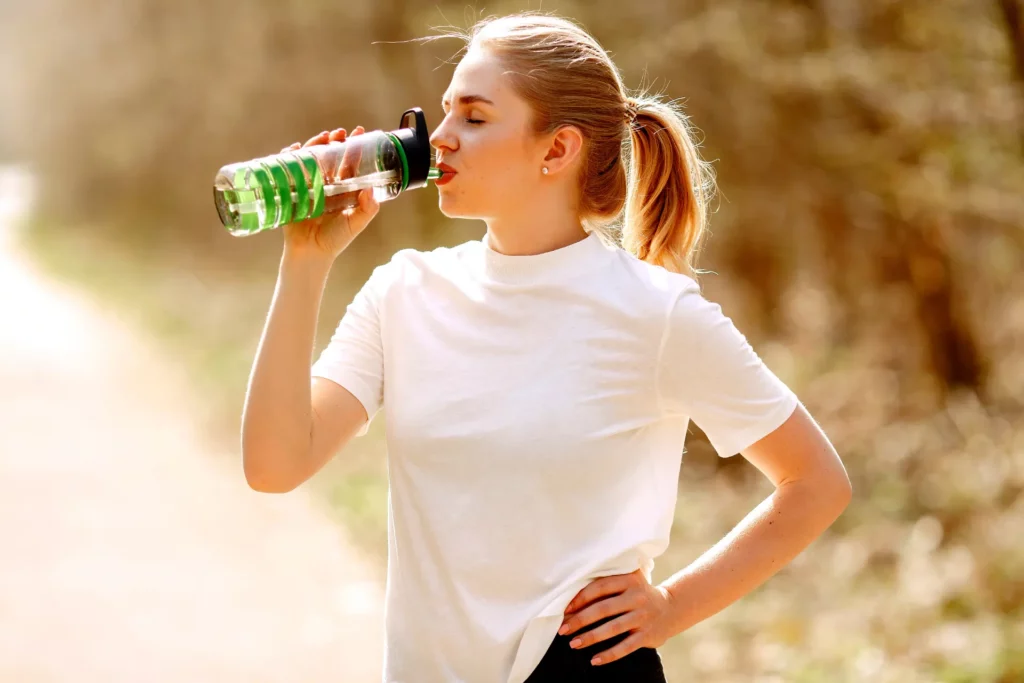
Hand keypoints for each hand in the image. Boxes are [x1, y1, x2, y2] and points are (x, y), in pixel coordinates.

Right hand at [278, 127, 379, 259]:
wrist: (310, 253)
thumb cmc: (335, 239)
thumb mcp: (355, 223)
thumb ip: (367, 209)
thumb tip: (372, 190)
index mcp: (342, 189)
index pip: (349, 163)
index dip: (354, 147)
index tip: (359, 132)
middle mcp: (326, 184)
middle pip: (329, 156)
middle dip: (334, 141)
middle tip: (339, 133)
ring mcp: (308, 186)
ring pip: (311, 159)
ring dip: (315, 145)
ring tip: (323, 137)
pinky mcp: (292, 190)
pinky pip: (289, 169)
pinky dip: (290, 157)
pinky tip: (295, 149)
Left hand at [558, 569, 676, 665]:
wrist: (671, 608)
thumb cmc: (637, 594)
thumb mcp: (628, 581)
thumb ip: (606, 584)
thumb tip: (571, 602)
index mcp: (629, 580)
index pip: (600, 587)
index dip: (580, 598)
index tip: (565, 609)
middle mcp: (637, 597)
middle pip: (603, 609)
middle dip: (580, 620)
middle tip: (563, 629)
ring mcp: (643, 616)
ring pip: (612, 628)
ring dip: (590, 637)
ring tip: (573, 644)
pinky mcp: (647, 635)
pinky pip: (625, 647)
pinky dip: (609, 655)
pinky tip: (594, 660)